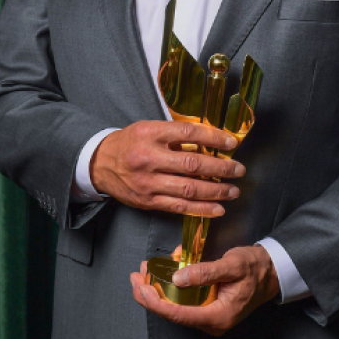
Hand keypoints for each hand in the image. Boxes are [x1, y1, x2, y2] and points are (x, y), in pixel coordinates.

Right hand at [91, 120, 244, 216]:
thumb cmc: (129, 143)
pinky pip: (179, 207)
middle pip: (192, 164)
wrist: (100, 164)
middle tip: (239, 170)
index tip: (232, 143)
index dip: (213, 138)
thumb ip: (176, 134)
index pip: (188, 133)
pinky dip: (201, 209)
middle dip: (221, 168)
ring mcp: (148, 182)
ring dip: (216, 191)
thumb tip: (212, 140)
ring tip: (233, 190)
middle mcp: (148, 158)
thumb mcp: (149, 128)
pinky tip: (218, 209)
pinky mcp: (148, 201)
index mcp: (149, 134)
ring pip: (188, 189)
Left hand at [129, 245, 279, 335]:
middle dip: (150, 294)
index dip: (154, 302)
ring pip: (174, 308)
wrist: (271, 273)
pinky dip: (170, 288)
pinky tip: (164, 271)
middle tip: (136, 275)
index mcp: (218, 316)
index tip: (140, 288)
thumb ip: (205, 272)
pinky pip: (183, 302)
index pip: (177, 314)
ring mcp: (208, 318)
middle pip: (172, 313)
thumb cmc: (255, 269)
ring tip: (145, 271)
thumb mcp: (231, 265)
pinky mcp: (206, 310)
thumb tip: (178, 278)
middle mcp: (211, 322)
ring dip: (158, 290)